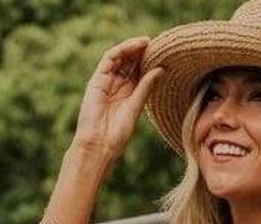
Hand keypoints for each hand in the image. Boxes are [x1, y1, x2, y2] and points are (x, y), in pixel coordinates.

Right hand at [72, 37, 163, 163]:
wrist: (98, 145)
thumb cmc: (117, 134)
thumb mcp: (136, 107)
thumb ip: (146, 87)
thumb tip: (161, 69)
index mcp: (128, 95)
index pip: (139, 73)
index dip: (150, 62)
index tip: (163, 55)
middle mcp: (117, 87)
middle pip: (130, 63)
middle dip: (142, 53)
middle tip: (157, 44)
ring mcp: (106, 82)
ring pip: (120, 58)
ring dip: (132, 48)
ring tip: (147, 42)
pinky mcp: (97, 80)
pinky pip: (109, 59)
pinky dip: (121, 50)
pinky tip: (134, 46)